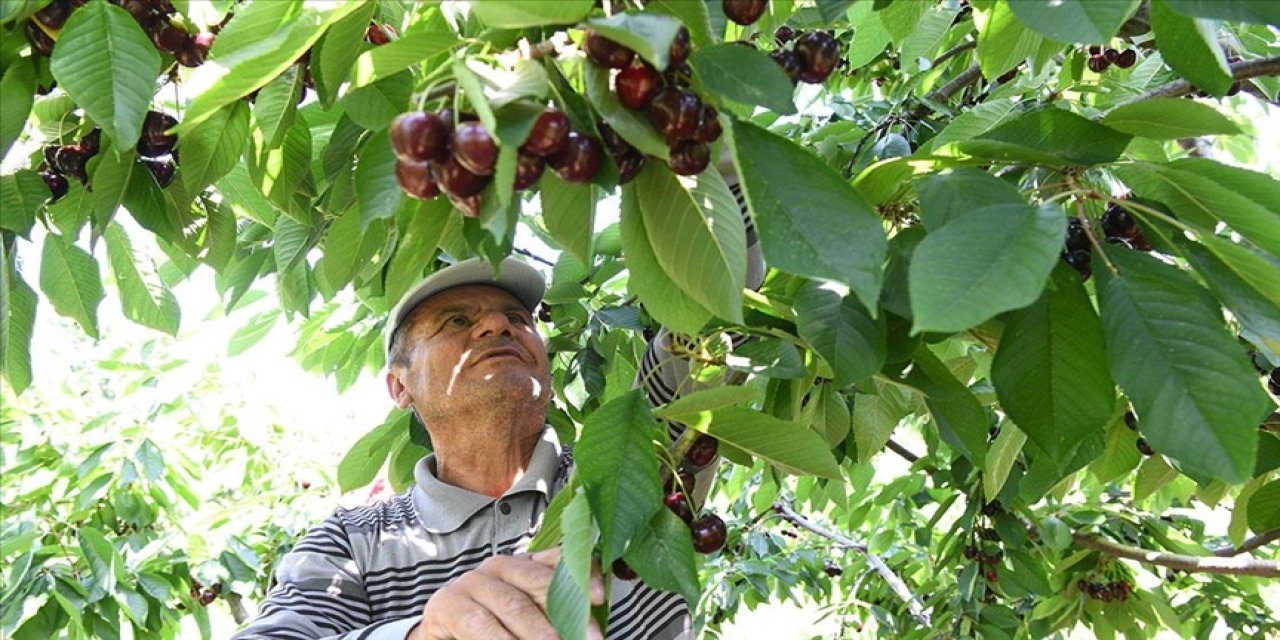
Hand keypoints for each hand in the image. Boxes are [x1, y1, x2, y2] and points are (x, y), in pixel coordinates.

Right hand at [409, 548, 605, 639]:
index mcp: (522, 566)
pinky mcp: (447, 603)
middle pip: (537, 584)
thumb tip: (592, 623)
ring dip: (539, 633)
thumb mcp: (526, 618)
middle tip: (589, 638)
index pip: (555, 562)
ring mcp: (471, 582)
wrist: (442, 637)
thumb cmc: (493, 630)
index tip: (600, 597)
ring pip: (513, 606)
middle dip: (567, 614)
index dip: (579, 575)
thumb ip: (551, 612)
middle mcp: (498, 567)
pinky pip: (481, 624)